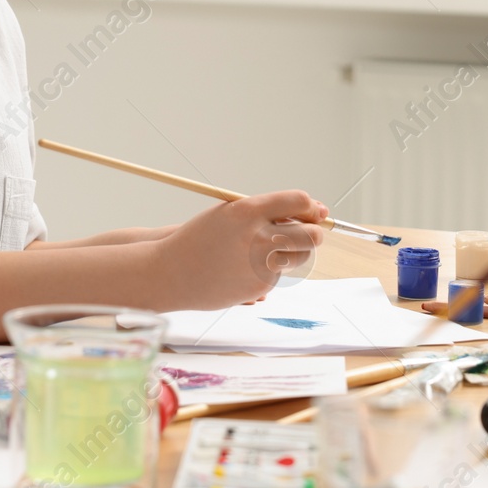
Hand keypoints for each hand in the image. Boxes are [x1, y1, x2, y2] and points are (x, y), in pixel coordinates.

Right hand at [153, 191, 327, 309]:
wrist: (172, 272)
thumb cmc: (200, 238)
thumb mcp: (229, 213)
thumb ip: (266, 211)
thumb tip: (314, 211)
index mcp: (248, 210)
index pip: (298, 201)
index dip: (310, 206)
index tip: (311, 211)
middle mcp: (258, 237)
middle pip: (311, 233)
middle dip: (315, 232)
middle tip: (309, 232)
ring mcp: (260, 264)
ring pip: (301, 256)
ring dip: (296, 251)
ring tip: (271, 249)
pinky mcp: (259, 286)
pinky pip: (278, 274)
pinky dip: (270, 270)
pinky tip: (245, 268)